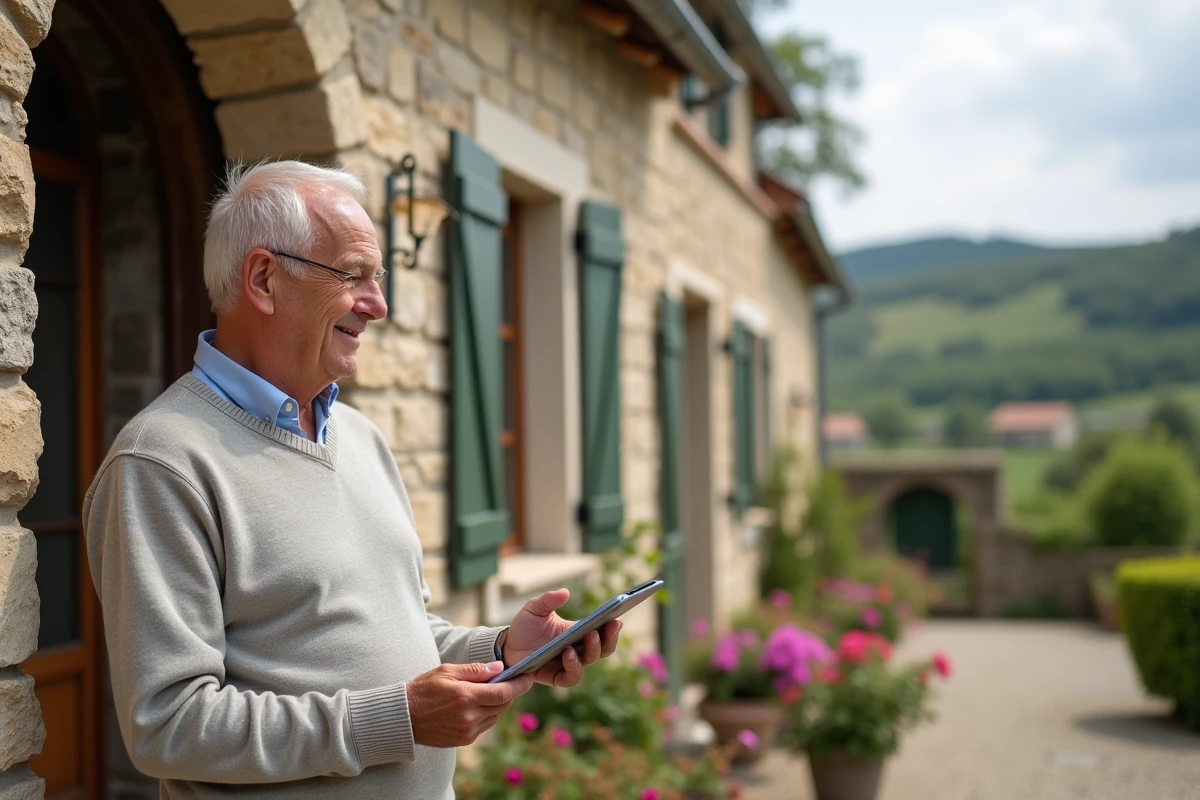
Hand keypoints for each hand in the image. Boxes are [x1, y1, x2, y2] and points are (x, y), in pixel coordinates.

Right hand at [407, 661, 533, 747]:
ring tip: (492, 691)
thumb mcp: (447, 671)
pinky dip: (488, 713)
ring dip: (499, 703)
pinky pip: (486, 725)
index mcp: (465, 696)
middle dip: (510, 692)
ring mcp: (467, 731)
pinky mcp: (464, 740)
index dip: (520, 685)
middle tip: (511, 680)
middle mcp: (469, 717)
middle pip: (503, 705)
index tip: (528, 677)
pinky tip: (479, 704)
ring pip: (496, 716)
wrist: (403, 718)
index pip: (503, 693)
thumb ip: (475, 670)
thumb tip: (499, 668)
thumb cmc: (423, 689)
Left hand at [502, 588, 621, 687]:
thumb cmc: (525, 627)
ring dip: (592, 650)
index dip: (612, 627)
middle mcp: (578, 650)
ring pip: (589, 662)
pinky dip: (573, 667)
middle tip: (608, 626)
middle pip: (603, 649)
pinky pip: (571, 677)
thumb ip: (548, 600)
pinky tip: (567, 654)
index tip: (617, 618)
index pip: (602, 632)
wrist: (506, 647)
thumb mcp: (534, 608)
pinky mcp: (556, 677)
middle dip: (608, 638)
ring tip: (587, 637)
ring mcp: (568, 665)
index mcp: (578, 632)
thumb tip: (565, 592)